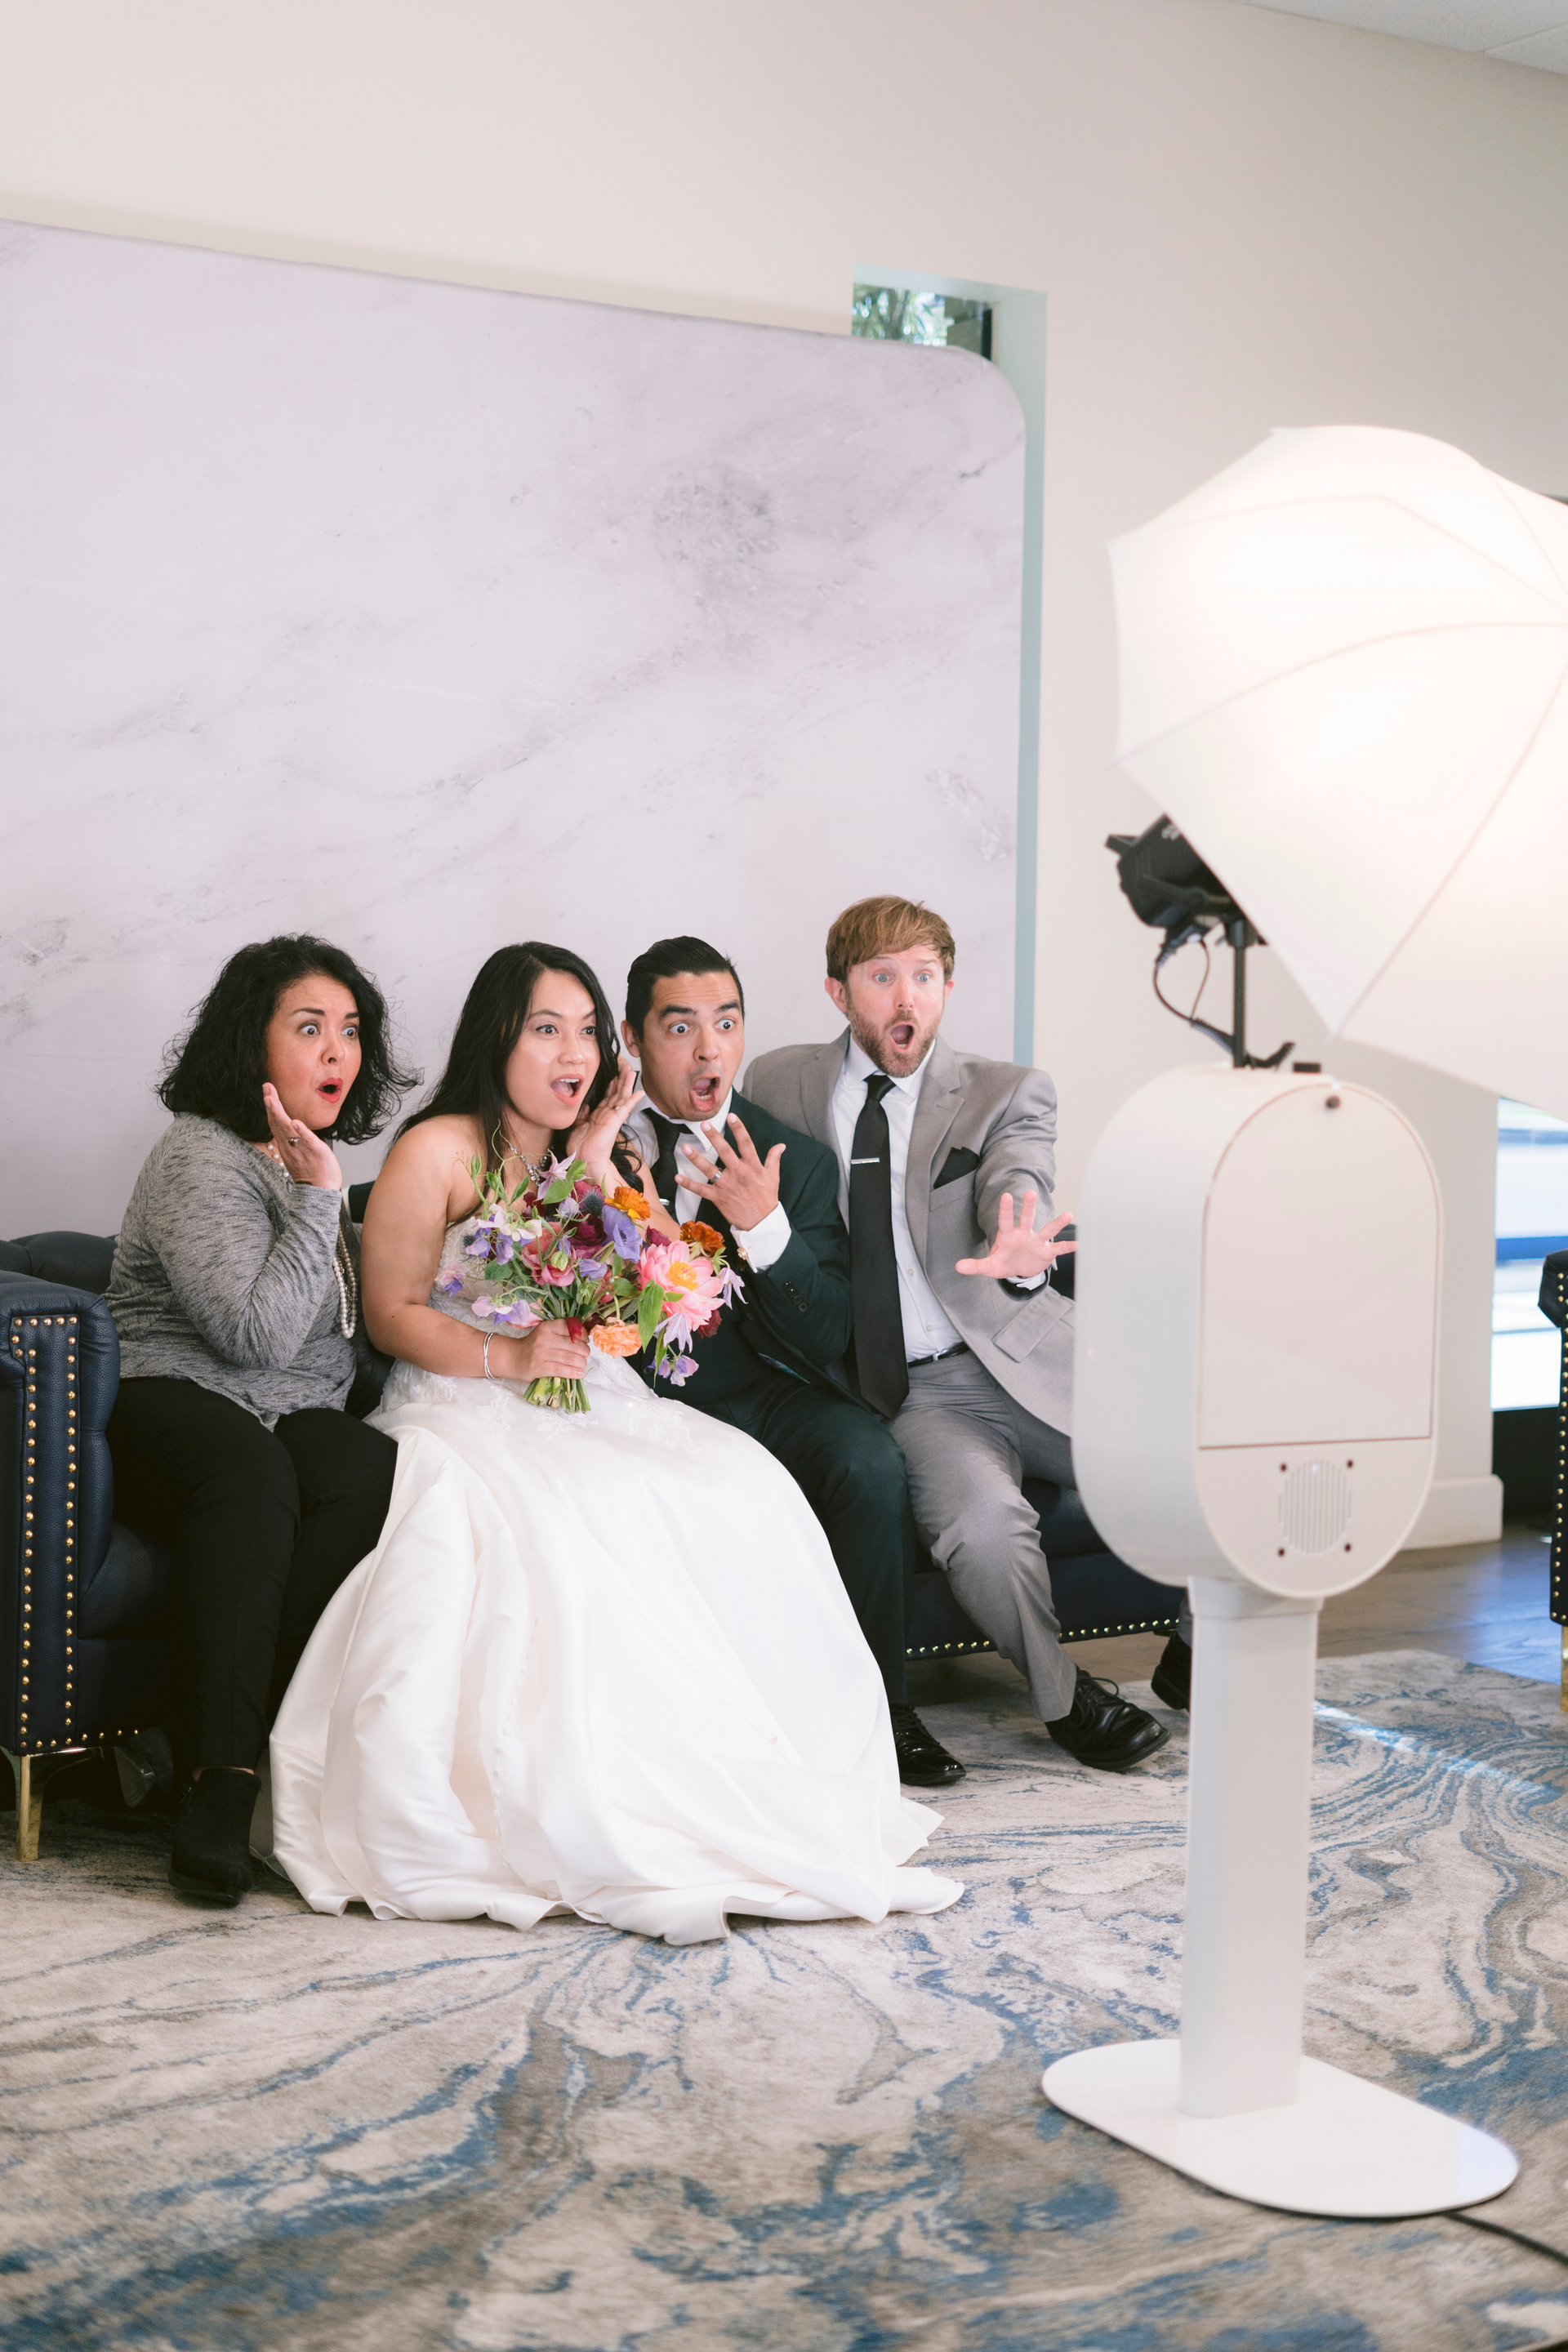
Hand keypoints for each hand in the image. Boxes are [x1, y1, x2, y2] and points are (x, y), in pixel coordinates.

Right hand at [261, 1083, 342, 1190]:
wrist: (320, 1190)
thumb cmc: (310, 1169)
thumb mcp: (297, 1150)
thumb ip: (291, 1136)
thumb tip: (289, 1122)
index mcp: (287, 1143)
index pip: (276, 1122)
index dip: (271, 1105)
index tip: (267, 1089)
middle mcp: (291, 1145)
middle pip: (278, 1123)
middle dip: (272, 1105)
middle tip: (266, 1088)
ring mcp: (301, 1148)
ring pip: (287, 1130)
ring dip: (279, 1115)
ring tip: (272, 1100)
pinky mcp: (315, 1152)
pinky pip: (307, 1141)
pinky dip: (301, 1131)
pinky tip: (295, 1122)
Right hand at [495, 1321, 590, 1380]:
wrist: (513, 1357)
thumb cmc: (533, 1346)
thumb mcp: (545, 1333)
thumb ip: (562, 1333)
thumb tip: (585, 1339)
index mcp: (547, 1327)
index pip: (570, 1328)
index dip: (582, 1335)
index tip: (585, 1341)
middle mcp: (544, 1338)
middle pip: (573, 1344)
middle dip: (584, 1351)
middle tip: (585, 1355)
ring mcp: (541, 1354)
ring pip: (569, 1358)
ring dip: (581, 1362)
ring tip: (582, 1365)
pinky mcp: (540, 1368)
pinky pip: (562, 1370)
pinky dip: (573, 1373)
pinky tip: (579, 1374)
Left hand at [565, 1062, 645, 1187]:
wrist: (584, 1159)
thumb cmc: (580, 1147)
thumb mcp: (576, 1126)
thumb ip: (581, 1114)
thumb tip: (584, 1105)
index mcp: (597, 1116)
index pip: (606, 1098)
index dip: (610, 1086)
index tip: (613, 1075)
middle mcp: (606, 1115)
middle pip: (616, 1094)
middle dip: (621, 1080)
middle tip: (626, 1067)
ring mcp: (612, 1118)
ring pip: (621, 1097)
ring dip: (627, 1084)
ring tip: (632, 1071)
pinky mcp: (615, 1122)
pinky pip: (625, 1108)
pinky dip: (632, 1100)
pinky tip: (640, 1092)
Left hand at [682, 1112, 784, 1230]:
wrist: (761, 1221)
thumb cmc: (767, 1198)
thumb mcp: (773, 1176)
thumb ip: (774, 1158)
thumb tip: (781, 1145)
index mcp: (753, 1166)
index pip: (745, 1143)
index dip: (738, 1128)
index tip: (731, 1116)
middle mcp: (739, 1173)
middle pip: (724, 1151)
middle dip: (713, 1137)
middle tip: (703, 1125)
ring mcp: (727, 1185)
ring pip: (709, 1169)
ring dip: (696, 1158)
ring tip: (685, 1147)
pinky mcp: (718, 1197)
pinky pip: (701, 1190)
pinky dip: (689, 1184)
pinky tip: (677, 1177)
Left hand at [955, 1193, 1075, 1281]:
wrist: (1018, 1270)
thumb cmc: (1002, 1263)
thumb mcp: (989, 1266)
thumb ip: (975, 1265)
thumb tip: (957, 1267)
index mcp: (1008, 1235)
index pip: (1005, 1220)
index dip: (1005, 1209)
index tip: (1005, 1196)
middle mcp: (1024, 1234)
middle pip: (1026, 1218)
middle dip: (1027, 1207)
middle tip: (1029, 1192)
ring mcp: (1037, 1241)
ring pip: (1047, 1230)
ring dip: (1057, 1224)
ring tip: (1069, 1214)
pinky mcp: (1046, 1252)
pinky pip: (1058, 1249)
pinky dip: (1068, 1247)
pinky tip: (1079, 1244)